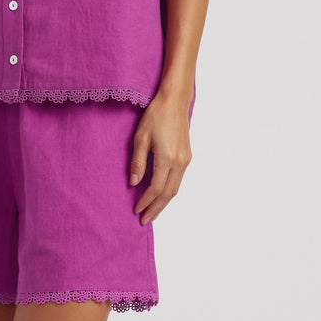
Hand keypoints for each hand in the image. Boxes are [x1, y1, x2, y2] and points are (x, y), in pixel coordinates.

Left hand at [129, 92, 191, 223]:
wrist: (175, 101)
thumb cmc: (155, 115)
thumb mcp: (140, 138)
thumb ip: (137, 163)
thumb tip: (133, 183)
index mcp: (167, 158)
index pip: (155, 188)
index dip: (145, 201)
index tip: (136, 210)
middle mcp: (180, 162)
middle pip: (168, 193)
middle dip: (156, 208)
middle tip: (145, 220)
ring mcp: (186, 160)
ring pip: (175, 188)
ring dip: (164, 202)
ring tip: (153, 212)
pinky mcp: (187, 156)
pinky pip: (178, 180)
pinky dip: (169, 191)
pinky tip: (161, 195)